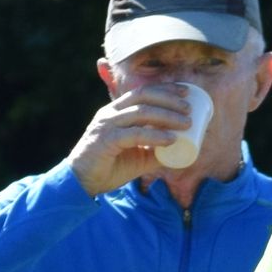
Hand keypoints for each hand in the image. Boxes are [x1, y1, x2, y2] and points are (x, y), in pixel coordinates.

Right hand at [67, 82, 198, 196]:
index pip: (142, 92)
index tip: (185, 93)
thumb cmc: (108, 167)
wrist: (82, 182)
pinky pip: (135, 134)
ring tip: (186, 123)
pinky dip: (155, 136)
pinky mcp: (106, 140)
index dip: (164, 89)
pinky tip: (170, 139)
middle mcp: (110, 113)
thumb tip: (181, 149)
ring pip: (141, 112)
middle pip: (143, 96)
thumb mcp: (137, 157)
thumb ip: (154, 150)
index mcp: (116, 111)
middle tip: (189, 107)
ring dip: (167, 115)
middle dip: (168, 98)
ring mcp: (107, 124)